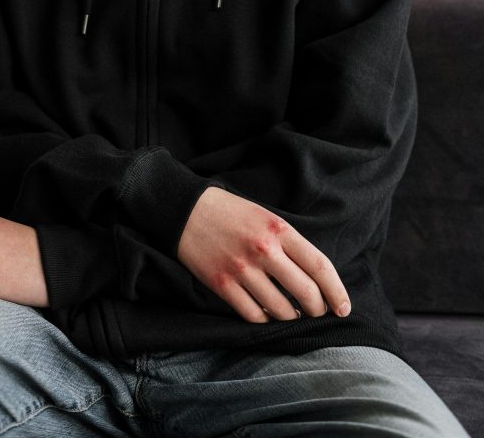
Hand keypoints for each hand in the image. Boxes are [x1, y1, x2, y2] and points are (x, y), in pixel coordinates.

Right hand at [177, 187, 350, 323]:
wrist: (186, 210)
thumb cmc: (231, 213)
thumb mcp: (266, 217)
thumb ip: (289, 243)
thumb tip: (314, 277)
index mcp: (279, 230)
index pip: (319, 266)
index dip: (337, 292)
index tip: (343, 308)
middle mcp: (264, 250)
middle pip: (306, 293)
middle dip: (318, 309)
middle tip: (317, 311)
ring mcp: (242, 269)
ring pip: (282, 309)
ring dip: (292, 316)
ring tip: (292, 312)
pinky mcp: (223, 285)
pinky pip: (254, 315)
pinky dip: (265, 319)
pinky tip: (267, 312)